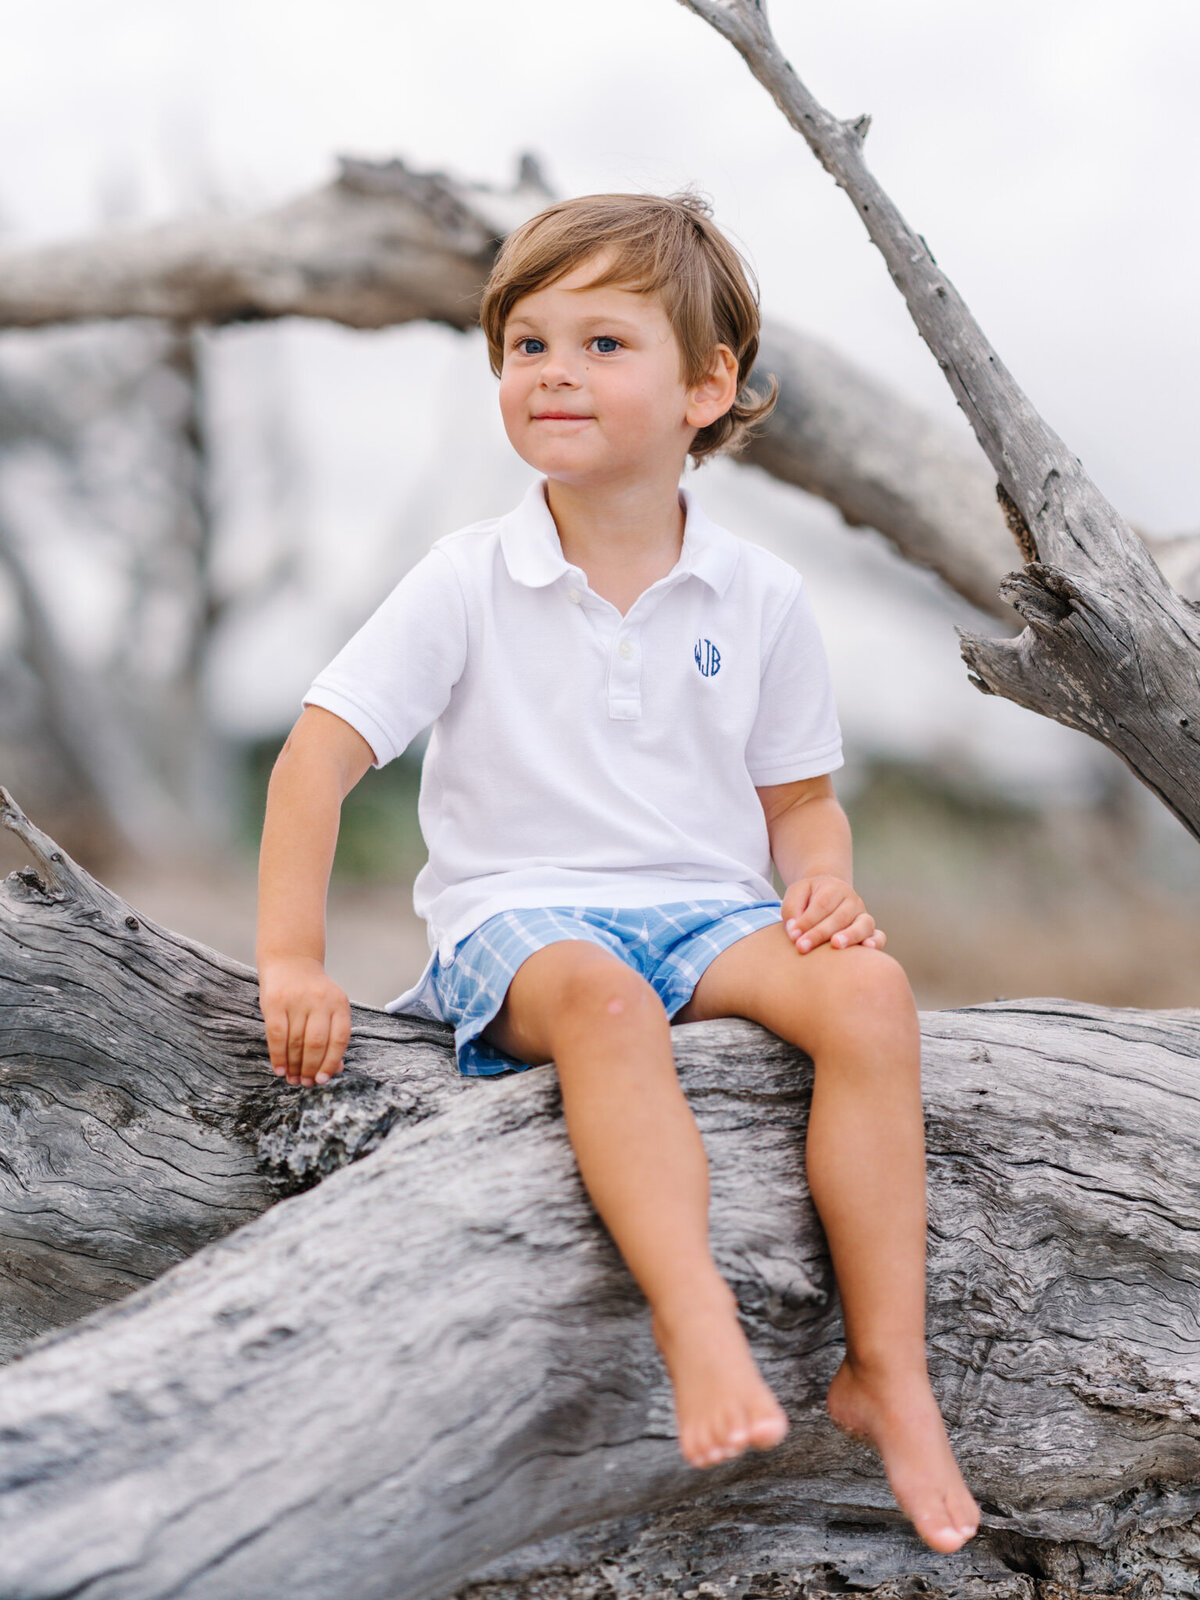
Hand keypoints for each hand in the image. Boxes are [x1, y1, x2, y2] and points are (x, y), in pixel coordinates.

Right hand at [257, 956, 350, 1086]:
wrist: (291, 959)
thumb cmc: (313, 992)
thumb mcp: (330, 1007)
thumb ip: (334, 1035)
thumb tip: (335, 1069)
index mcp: (339, 1003)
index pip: (340, 1039)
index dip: (331, 1062)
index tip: (323, 1079)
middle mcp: (320, 1000)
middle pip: (317, 1043)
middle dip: (311, 1068)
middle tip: (305, 1083)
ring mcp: (297, 1000)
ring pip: (296, 1042)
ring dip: (294, 1066)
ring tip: (293, 1079)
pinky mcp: (275, 1002)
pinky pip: (277, 1035)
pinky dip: (278, 1056)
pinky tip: (280, 1069)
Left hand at [781, 875, 886, 954]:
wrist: (827, 894)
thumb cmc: (808, 898)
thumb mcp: (795, 894)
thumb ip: (791, 909)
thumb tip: (794, 932)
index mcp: (834, 888)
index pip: (822, 905)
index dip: (807, 921)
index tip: (793, 936)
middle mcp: (853, 900)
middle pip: (840, 917)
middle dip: (820, 933)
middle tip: (802, 947)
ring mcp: (863, 915)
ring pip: (863, 925)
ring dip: (850, 936)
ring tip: (836, 945)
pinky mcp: (870, 931)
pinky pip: (879, 936)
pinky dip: (875, 942)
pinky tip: (867, 948)